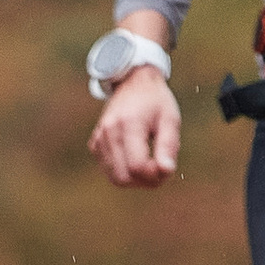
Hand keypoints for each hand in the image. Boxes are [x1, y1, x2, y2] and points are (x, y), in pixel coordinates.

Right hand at [89, 66, 180, 187]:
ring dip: (136, 179)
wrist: (133, 83)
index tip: (166, 168)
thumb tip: (166, 172)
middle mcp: (109, 132)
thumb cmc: (156, 102)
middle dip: (145, 182)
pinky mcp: (95, 144)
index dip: (154, 176)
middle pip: (124, 178)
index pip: (137, 166)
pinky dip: (125, 171)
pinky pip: (110, 171)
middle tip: (160, 170)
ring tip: (150, 164)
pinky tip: (136, 157)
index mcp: (129, 124)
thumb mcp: (170, 120)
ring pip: (115, 178)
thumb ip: (168, 146)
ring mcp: (99, 138)